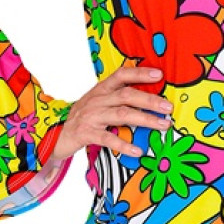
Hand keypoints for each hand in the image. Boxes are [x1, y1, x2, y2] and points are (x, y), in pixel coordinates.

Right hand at [56, 66, 173, 159]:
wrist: (55, 133)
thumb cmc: (83, 117)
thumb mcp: (98, 101)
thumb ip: (117, 97)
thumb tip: (149, 98)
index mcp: (101, 89)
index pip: (121, 74)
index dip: (140, 73)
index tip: (159, 75)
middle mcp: (97, 99)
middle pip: (126, 95)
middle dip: (150, 100)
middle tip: (168, 107)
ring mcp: (91, 116)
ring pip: (122, 114)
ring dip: (145, 119)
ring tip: (163, 125)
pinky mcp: (86, 133)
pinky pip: (108, 138)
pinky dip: (124, 145)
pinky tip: (138, 151)